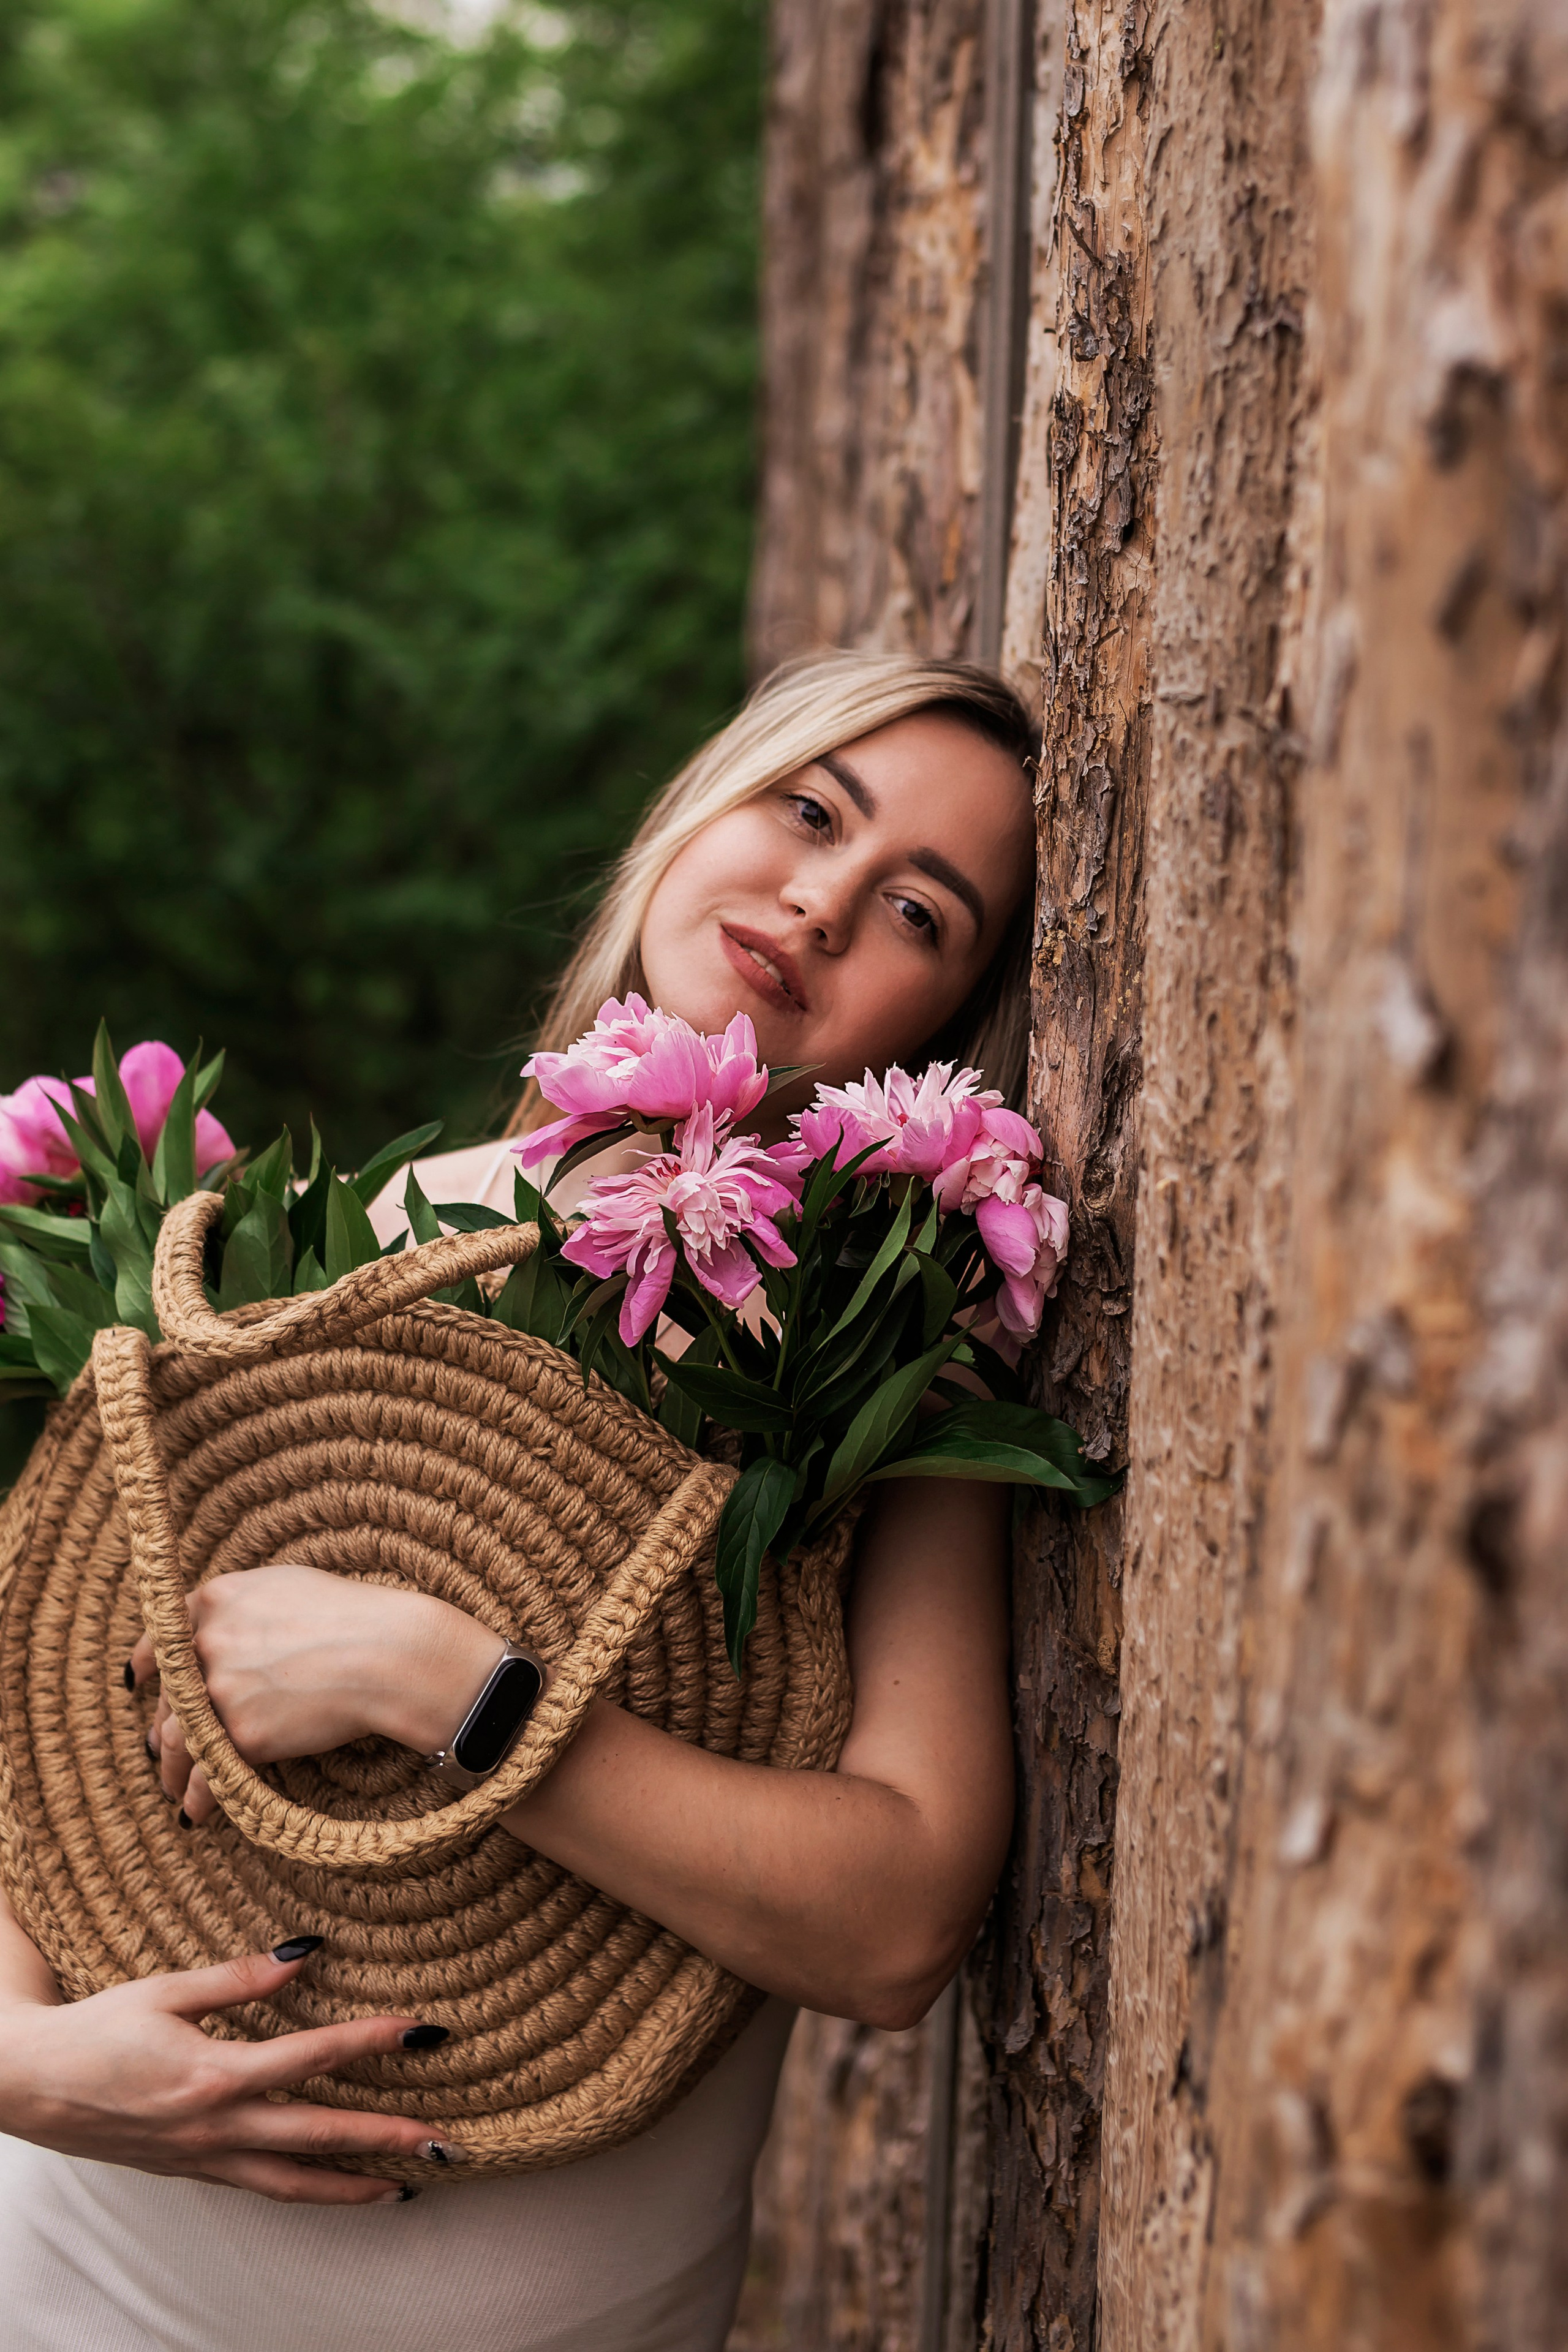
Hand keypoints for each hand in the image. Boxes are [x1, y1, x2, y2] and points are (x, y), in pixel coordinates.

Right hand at [0, 1935, 466, 2202]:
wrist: (29, 2085)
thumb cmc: (96, 2030)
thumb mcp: (165, 1989)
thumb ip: (239, 1979)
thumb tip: (306, 1954)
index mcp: (213, 2074)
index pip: (312, 2057)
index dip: (371, 2041)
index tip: (421, 2030)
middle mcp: (215, 2127)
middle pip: (318, 2136)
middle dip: (386, 2140)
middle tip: (445, 2141)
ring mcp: (204, 2158)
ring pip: (294, 2182)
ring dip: (355, 2186)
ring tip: (408, 2186)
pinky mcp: (193, 2171)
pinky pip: (262, 2188)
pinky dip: (306, 2192)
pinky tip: (337, 2188)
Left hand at [130, 1565, 499, 1826]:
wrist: (389, 1652)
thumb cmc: (353, 1615)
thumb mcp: (287, 1586)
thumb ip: (243, 1607)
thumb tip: (223, 1631)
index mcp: (215, 1600)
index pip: (161, 1635)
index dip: (147, 1662)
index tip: (138, 1682)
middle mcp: (207, 1643)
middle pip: (170, 1695)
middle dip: (165, 1725)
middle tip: (163, 1749)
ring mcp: (220, 1691)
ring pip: (177, 1739)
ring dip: (172, 1769)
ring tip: (175, 1789)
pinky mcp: (243, 1735)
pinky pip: (208, 1773)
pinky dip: (198, 1798)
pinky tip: (195, 1813)